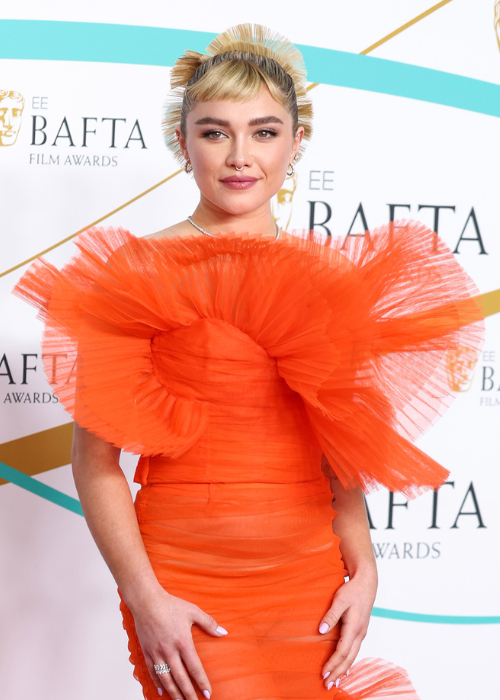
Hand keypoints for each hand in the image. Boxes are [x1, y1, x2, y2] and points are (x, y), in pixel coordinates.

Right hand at [131, 586, 227, 699]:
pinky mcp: (147, 652)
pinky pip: (152, 672)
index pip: (194, 668)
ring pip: (166, 679)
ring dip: (174, 692)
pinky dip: (157, 683)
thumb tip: (224, 632)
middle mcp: (170, 651)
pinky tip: (162, 691)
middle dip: (189, 694)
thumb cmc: (170, 604)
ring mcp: (157, 653)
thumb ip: (209, 623)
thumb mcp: (193, 611)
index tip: (208, 693)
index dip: (202, 682)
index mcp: (183, 642)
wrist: (147, 601)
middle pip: (181, 678)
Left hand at [318, 570, 376, 688]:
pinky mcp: (360, 631)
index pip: (342, 652)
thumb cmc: (352, 590)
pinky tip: (345, 668)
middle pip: (348, 659)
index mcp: (354, 628)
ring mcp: (361, 633)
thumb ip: (330, 616)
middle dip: (338, 673)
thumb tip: (320, 631)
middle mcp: (359, 634)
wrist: (366, 583)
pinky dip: (349, 662)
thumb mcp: (339, 600)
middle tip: (327, 685)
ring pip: (353, 656)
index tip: (323, 674)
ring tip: (335, 680)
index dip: (332, 664)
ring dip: (343, 669)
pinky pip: (354, 651)